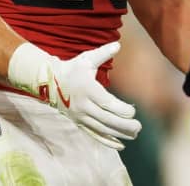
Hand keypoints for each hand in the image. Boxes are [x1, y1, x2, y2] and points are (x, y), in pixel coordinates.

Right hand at [8, 41, 140, 149]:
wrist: (50, 83)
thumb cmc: (72, 69)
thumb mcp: (86, 59)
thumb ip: (103, 53)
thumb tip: (118, 44)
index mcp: (87, 89)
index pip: (106, 103)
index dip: (121, 110)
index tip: (133, 111)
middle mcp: (83, 105)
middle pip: (106, 119)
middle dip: (123, 125)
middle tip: (139, 127)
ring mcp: (80, 116)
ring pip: (101, 128)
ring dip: (119, 133)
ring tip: (134, 134)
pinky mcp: (79, 122)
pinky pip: (93, 134)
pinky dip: (107, 141)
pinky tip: (121, 144)